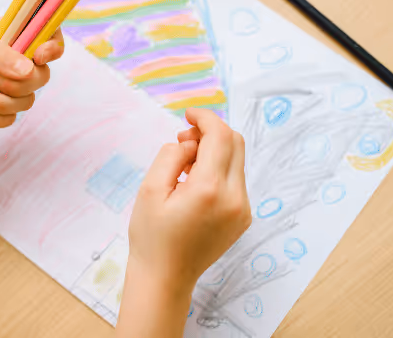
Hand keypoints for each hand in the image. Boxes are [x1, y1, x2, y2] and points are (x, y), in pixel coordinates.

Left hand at [0, 20, 64, 128]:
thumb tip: (30, 68)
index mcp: (8, 36)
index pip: (46, 34)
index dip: (52, 46)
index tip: (39, 56)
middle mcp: (11, 60)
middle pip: (41, 75)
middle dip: (16, 83)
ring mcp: (5, 87)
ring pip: (26, 101)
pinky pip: (10, 119)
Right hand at [117, 109, 249, 337]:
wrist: (165, 278)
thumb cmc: (151, 236)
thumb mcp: (150, 188)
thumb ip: (172, 155)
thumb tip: (190, 142)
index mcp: (209, 190)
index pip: (220, 136)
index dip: (205, 117)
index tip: (188, 114)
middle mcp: (234, 198)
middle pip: (236, 143)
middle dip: (210, 132)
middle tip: (182, 140)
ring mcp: (243, 210)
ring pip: (237, 161)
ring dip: (214, 151)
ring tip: (183, 166)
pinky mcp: (243, 218)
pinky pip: (235, 180)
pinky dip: (218, 169)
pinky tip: (194, 183)